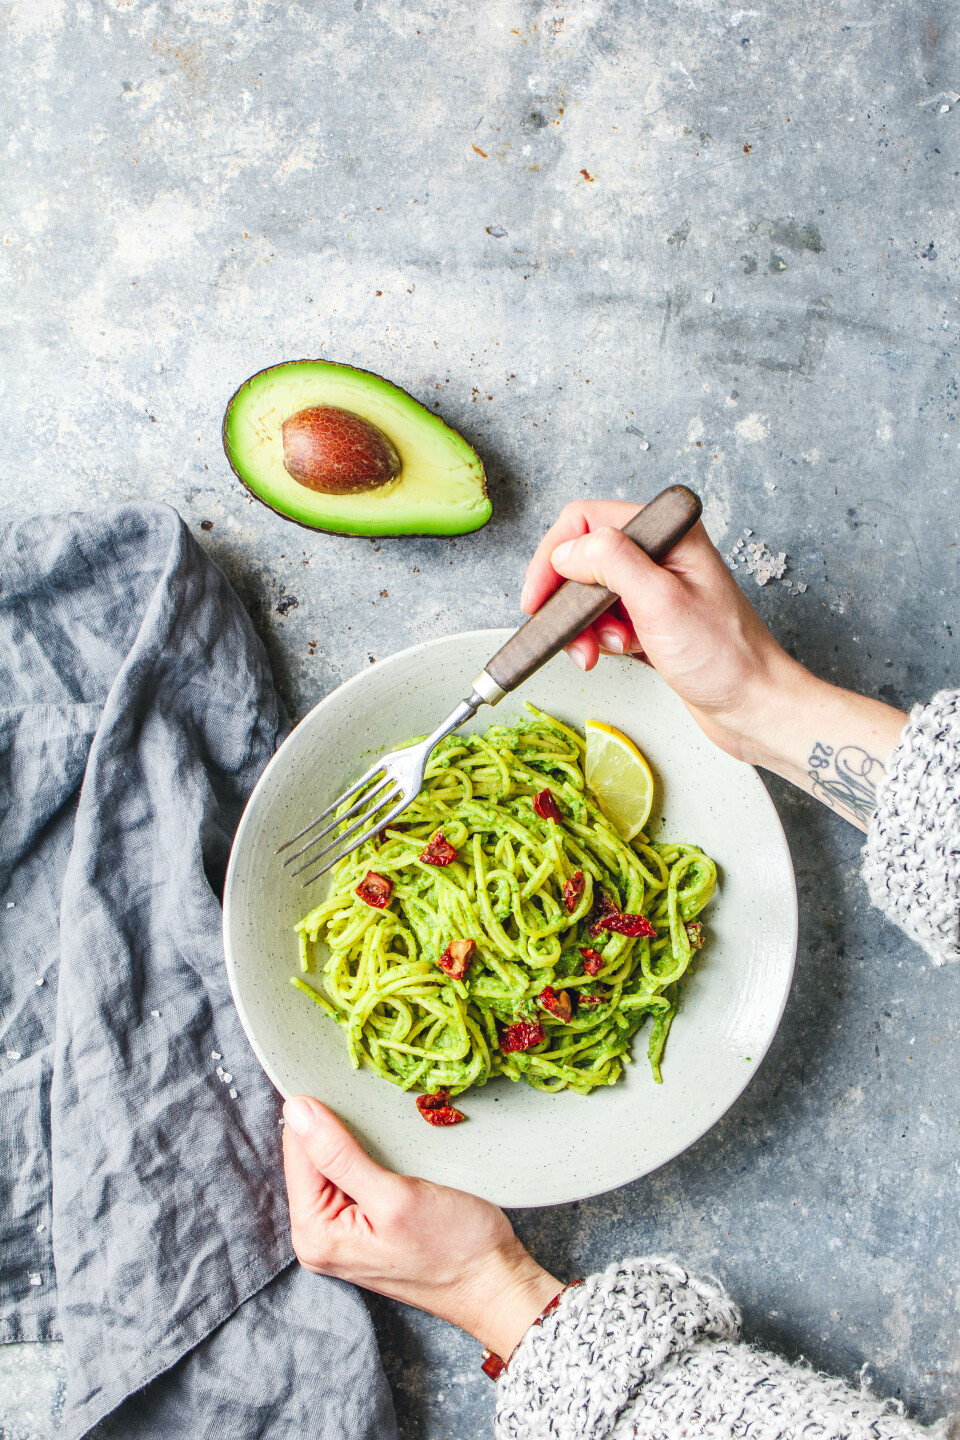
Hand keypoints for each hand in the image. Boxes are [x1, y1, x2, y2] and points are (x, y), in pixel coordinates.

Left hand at [282, 1095, 562, 1358]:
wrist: (494, 1283)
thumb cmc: (454, 1247)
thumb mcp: (395, 1197)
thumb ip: (339, 1155)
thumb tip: (295, 1110)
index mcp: (315, 1232)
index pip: (298, 1150)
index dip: (321, 1113)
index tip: (351, 1088)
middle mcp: (318, 1235)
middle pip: (312, 1156)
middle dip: (340, 1127)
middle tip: (379, 1110)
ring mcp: (340, 1232)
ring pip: (333, 1161)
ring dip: (358, 1138)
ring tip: (391, 1129)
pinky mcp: (362, 1225)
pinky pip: (352, 1175)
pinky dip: (370, 1154)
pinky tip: (394, 1148)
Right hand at [521, 500, 802, 763]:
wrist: (754, 706)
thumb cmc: (725, 658)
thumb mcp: (661, 602)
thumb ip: (611, 563)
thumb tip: (566, 550)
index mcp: (668, 531)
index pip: (586, 520)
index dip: (552, 558)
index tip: (537, 599)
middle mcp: (661, 551)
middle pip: (582, 556)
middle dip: (568, 599)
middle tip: (568, 634)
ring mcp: (655, 585)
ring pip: (589, 591)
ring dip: (584, 625)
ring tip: (599, 651)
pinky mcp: (651, 617)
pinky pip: (604, 617)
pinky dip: (600, 638)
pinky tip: (621, 653)